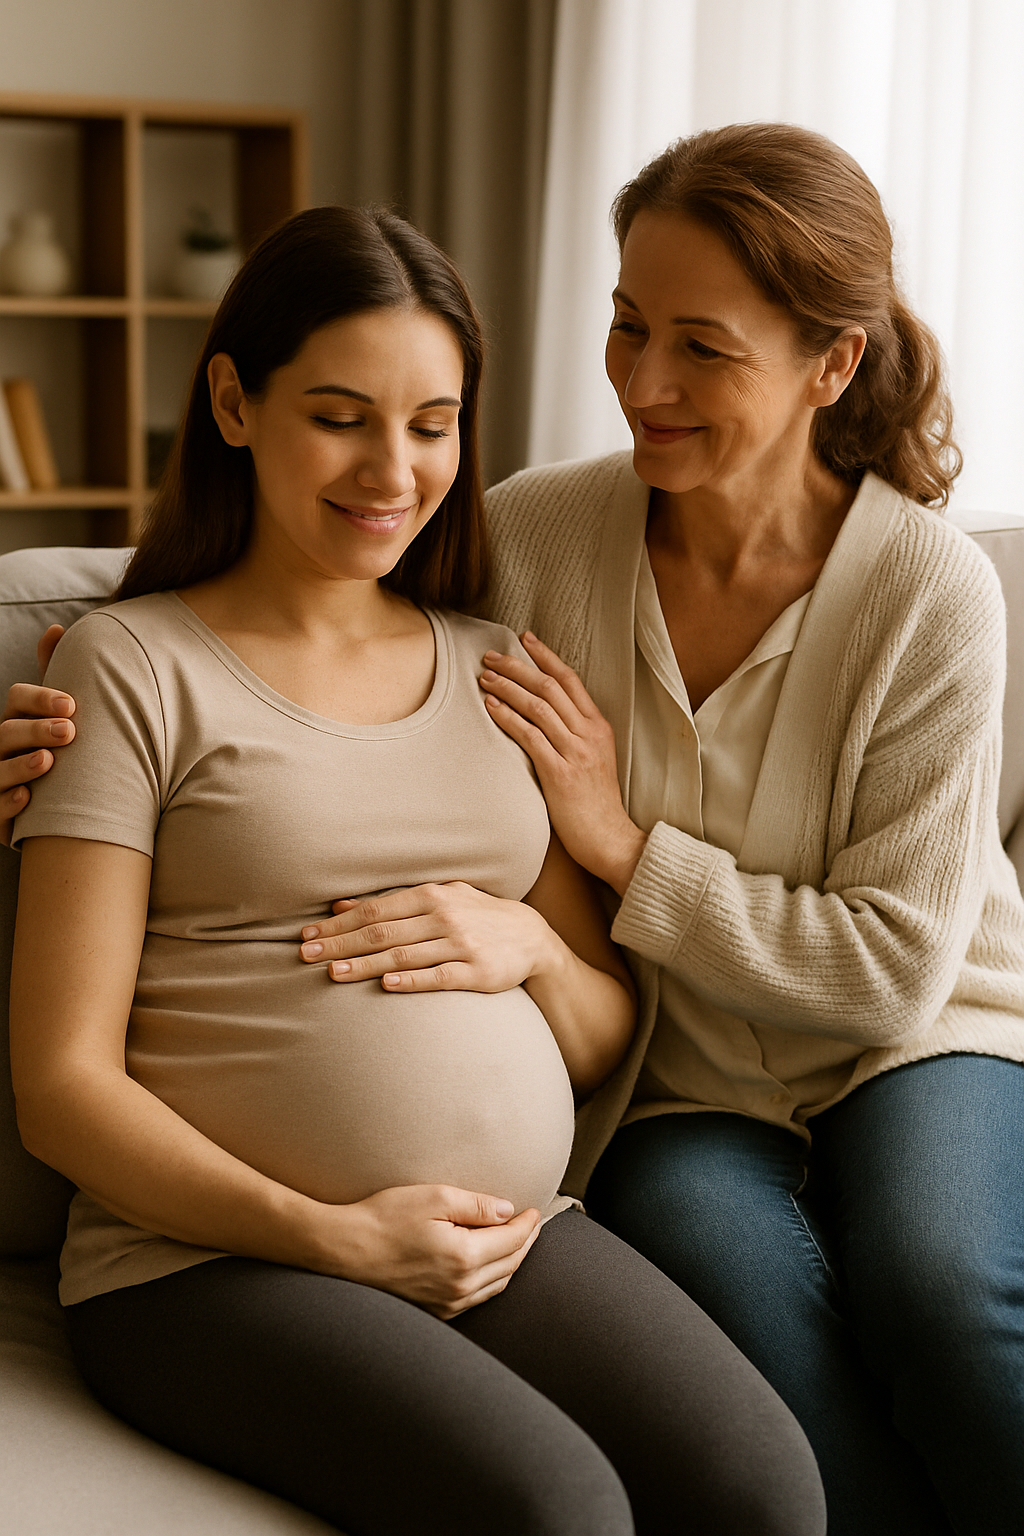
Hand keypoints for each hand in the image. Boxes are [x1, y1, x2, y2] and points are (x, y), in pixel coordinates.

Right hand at [0, 625, 72, 845]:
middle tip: (69, 731)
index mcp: (18, 719)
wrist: (58, 806)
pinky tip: (28, 799)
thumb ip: (56, 674)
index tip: (71, 705)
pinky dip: (9, 803)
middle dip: (36, 730)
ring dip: (21, 766)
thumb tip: (57, 628)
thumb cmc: (59, 750)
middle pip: (7, 732)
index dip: (40, 699)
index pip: (17, 699)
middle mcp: (1, 747)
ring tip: (48, 762)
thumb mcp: (58, 714)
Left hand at [300, 881, 552, 991]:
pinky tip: (386, 985)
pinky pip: (438, 977)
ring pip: (403, 955)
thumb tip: (342, 905)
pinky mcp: (476, 972)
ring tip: (333, 973)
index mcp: (431, 896)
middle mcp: (443, 917)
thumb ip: (393, 903)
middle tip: (306, 955)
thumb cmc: (475, 915)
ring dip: (364, 964)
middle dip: (341, 944)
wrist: (531, 937)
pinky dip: (411, 980)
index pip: (375, 911)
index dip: (339, 924)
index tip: (309, 936)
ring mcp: (460, 944)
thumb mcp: (439, 898)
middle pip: (381, 932)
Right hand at [324, 1183, 541, 1318]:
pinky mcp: (434, 1310)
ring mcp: (447, 1303)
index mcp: (464, 1257)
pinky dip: (491, 1280)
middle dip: (525, 1243)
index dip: (529, 1224)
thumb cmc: (384, 1218)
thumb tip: (508, 1211)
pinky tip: (489, 1265)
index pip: (513, 1241)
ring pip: (496, 1285)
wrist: (342, 1251)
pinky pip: (476, 1298)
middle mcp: (460, 1287)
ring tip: (517, 1242)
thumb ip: (476, 1205)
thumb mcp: (433, 1198)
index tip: (536, 1210)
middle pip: (510, 1265)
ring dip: (511, 1263)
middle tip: (533, 1224)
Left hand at [479, 633, 646, 893]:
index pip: (570, 679)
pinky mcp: (561, 772)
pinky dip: (509, 717)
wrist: (610, 838)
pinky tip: (491, 707)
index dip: (546, 656)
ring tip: (484, 678)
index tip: (524, 639)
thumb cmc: (596, 803)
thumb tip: (545, 715)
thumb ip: (575, 735)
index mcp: (598, 726)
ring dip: (508, 687)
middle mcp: (589, 733)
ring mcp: (576, 751)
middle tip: (490, 656)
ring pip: (538, 706)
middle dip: (517, 666)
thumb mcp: (594, 759)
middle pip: (549, 686)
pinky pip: (531, 735)